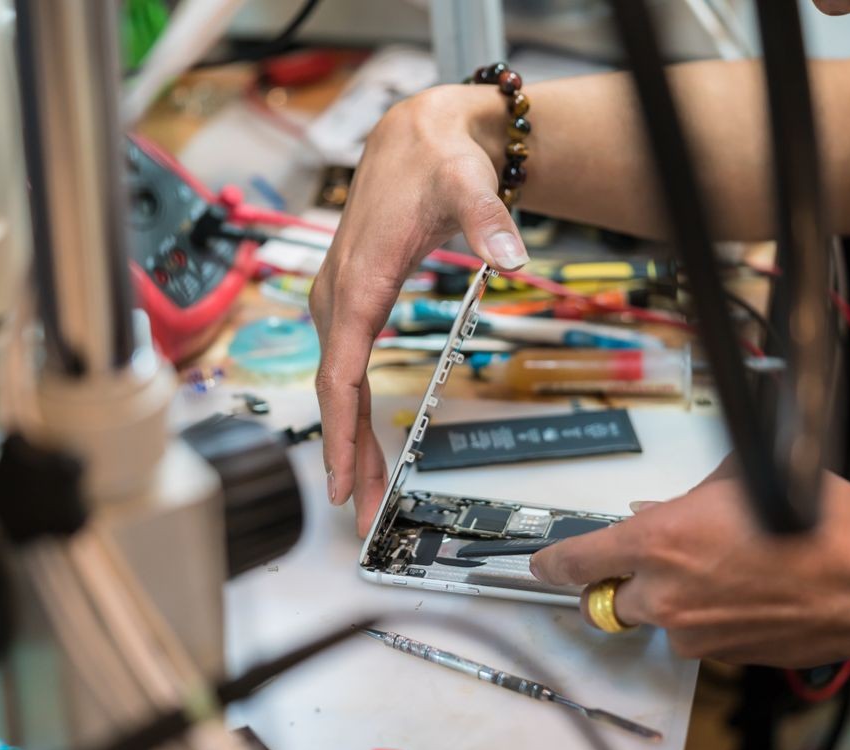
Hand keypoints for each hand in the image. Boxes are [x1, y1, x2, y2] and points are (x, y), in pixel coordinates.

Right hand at [309, 85, 529, 534]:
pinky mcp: (350, 304)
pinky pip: (346, 369)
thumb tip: (511, 256)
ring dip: (349, 440)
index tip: (342, 480)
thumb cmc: (433, 160)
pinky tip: (363, 441)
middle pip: (337, 393)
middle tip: (361, 512)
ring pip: (339, 385)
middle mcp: (337, 297)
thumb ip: (489, 219)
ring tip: (363, 492)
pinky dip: (352, 410)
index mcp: (358, 282)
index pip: (341, 373)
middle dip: (347, 455)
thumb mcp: (467, 182)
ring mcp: (339, 302)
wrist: (413, 136)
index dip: (340, 433)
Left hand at [530, 470, 849, 683]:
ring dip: (674, 597)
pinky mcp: (721, 656)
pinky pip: (696, 634)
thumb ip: (684, 499)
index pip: (574, 562)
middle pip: (608, 598)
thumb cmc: (815, 524)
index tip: (543, 562)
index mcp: (656, 541)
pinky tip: (747, 592)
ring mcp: (691, 631)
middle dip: (623, 580)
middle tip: (660, 559)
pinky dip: (707, 615)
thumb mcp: (737, 482)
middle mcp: (662, 594)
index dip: (552, 562)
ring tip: (726, 569)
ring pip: (657, 617)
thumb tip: (662, 507)